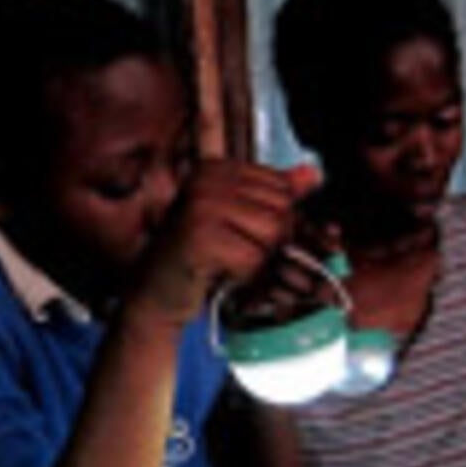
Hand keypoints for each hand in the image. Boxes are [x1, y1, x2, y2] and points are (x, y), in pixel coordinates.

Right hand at [125, 161, 320, 328]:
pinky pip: (253, 258)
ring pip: (271, 234)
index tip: (249, 239)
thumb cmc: (195, 260)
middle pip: (280, 210)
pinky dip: (244, 275)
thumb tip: (312, 176)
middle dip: (269, 244)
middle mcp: (206, 180)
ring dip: (257, 261)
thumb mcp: (237, 222)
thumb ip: (274, 197)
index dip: (277, 222)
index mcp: (216, 169)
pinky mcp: (199, 237)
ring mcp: (200, 206)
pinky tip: (220, 274)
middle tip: (240, 258)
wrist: (153, 296)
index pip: (281, 188)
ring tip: (230, 265)